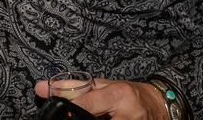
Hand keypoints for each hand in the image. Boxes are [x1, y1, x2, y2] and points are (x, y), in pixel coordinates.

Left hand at [33, 78, 167, 119]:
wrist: (160, 104)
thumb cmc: (129, 94)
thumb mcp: (104, 85)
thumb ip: (73, 87)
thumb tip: (42, 88)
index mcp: (118, 94)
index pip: (88, 104)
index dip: (71, 108)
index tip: (56, 110)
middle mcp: (128, 113)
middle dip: (80, 119)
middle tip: (70, 117)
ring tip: (88, 117)